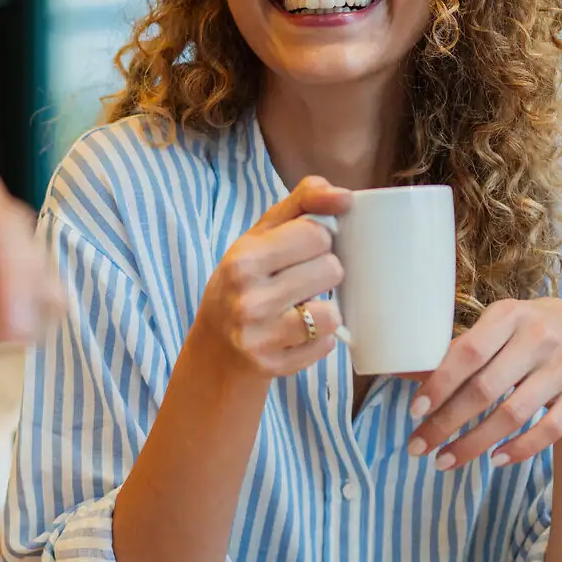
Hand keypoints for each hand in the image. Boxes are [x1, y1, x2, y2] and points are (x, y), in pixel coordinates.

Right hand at [192, 177, 352, 378]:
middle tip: (299, 281)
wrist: (216, 346)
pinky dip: (319, 337)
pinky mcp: (273, 366)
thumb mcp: (261, 234)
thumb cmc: (246, 280)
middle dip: (323, 272)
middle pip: (331, 269)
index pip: (317, 234)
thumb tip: (345, 195)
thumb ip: (302, 202)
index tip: (300, 251)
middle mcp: (248, 299)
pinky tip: (296, 333)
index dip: (317, 240)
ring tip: (300, 307)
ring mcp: (259, 337)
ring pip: (332, 312)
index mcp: (244, 259)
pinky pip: (326, 343)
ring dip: (324, 307)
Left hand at [405, 297, 561, 468]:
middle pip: (485, 389)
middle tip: (418, 447)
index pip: (468, 353)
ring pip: (513, 415)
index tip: (414, 411)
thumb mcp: (496, 328)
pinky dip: (520, 449)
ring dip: (474, 444)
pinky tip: (493, 461)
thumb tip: (403, 372)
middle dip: (445, 423)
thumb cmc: (525, 333)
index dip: (439, 384)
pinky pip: (549, 430)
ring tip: (444, 461)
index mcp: (510, 315)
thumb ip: (458, 350)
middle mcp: (540, 338)